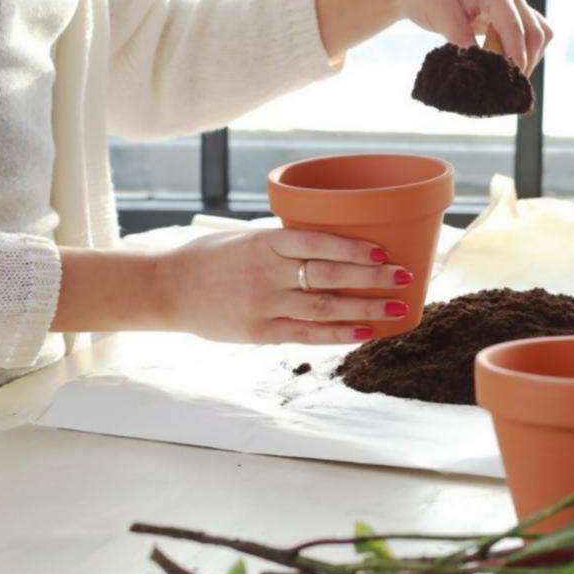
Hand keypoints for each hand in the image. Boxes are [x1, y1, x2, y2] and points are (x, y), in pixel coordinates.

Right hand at [158, 229, 412, 344]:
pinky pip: (307, 335)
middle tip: (405, 277)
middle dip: (371, 278)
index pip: (316, 242)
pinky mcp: (260, 332)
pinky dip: (338, 334)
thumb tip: (337, 245)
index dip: (351, 248)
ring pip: (324, 308)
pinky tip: (365, 333)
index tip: (382, 250)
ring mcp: (263, 305)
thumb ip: (285, 244)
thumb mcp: (247, 238)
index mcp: (264, 243)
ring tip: (396, 309)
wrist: (168, 289)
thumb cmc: (213, 258)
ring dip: (365, 309)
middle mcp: (266, 274)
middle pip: (328, 276)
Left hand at [314, 0, 553, 74]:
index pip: (516, 27)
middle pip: (536, 32)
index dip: (516, 56)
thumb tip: (480, 69)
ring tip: (498, 71)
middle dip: (525, 60)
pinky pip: (526, 36)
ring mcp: (512, 1)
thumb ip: (462, 42)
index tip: (509, 80)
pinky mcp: (508, 13)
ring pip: (538, 35)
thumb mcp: (440, 17)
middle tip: (504, 83)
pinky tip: (500, 66)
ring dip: (526, 57)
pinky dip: (520, 53)